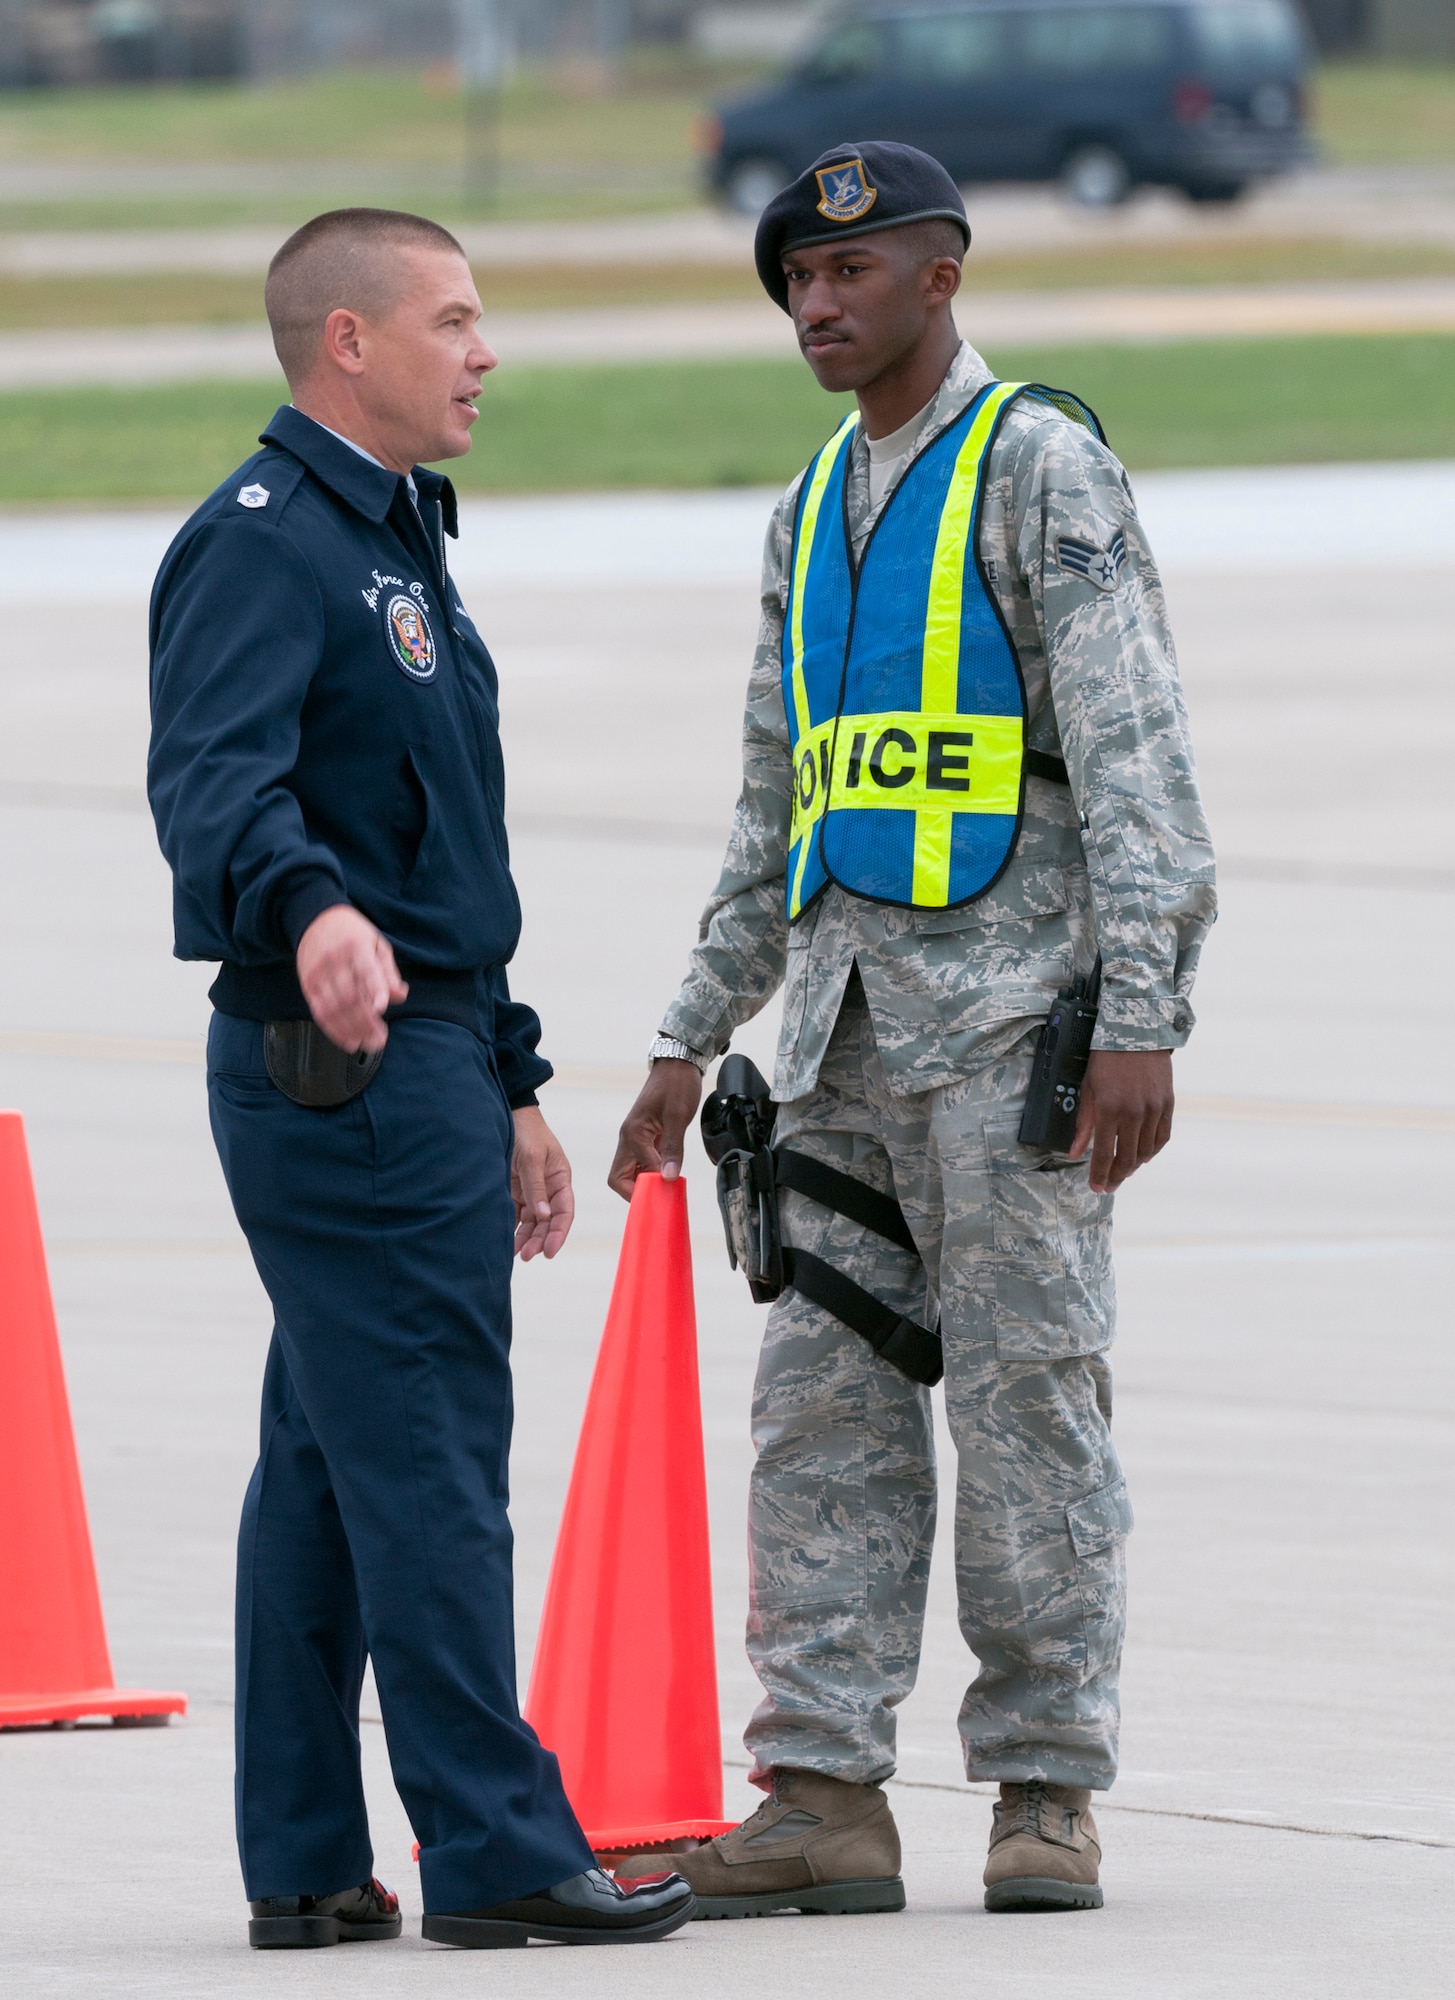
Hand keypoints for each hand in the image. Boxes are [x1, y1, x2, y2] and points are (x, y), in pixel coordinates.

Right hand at [296, 904, 406, 1052]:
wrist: (314, 920)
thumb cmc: (352, 933)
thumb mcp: (376, 943)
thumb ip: (388, 971)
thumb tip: (399, 996)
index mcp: (356, 946)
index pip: (366, 970)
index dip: (374, 989)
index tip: (382, 1008)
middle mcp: (334, 960)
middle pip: (349, 996)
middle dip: (366, 1021)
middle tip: (381, 1039)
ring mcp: (318, 974)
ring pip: (334, 1008)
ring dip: (351, 1030)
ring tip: (368, 1043)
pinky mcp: (308, 985)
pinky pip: (320, 1012)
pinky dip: (334, 1030)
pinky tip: (348, 1041)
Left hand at [512, 1107, 573, 1259]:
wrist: (506, 1116)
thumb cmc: (526, 1131)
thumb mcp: (532, 1157)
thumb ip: (536, 1187)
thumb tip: (543, 1216)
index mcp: (560, 1179)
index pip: (564, 1211)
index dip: (559, 1233)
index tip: (550, 1251)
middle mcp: (549, 1188)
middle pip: (549, 1221)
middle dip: (540, 1240)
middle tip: (528, 1256)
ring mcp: (532, 1191)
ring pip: (533, 1222)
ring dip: (527, 1238)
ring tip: (516, 1254)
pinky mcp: (516, 1192)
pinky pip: (517, 1215)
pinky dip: (514, 1229)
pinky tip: (507, 1242)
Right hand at [608, 1059, 702, 1200]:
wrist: (678, 1064)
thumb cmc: (676, 1084)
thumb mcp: (678, 1116)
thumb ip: (673, 1148)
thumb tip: (669, 1176)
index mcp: (632, 1134)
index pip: (628, 1175)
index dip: (645, 1187)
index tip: (665, 1192)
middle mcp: (629, 1138)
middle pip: (621, 1177)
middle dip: (638, 1190)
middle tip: (661, 1196)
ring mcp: (638, 1138)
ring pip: (633, 1170)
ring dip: (648, 1181)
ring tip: (668, 1187)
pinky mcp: (648, 1136)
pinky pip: (646, 1161)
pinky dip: (656, 1171)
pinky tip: (671, 1173)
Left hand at [1070, 1049, 1173, 1193]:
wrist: (1135, 1034)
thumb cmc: (1105, 1060)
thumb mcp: (1087, 1090)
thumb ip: (1083, 1124)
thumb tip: (1074, 1153)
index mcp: (1109, 1110)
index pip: (1104, 1155)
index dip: (1099, 1175)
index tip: (1096, 1187)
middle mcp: (1133, 1113)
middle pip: (1126, 1159)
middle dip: (1116, 1177)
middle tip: (1109, 1186)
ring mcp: (1153, 1110)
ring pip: (1145, 1151)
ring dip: (1134, 1166)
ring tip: (1124, 1172)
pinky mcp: (1167, 1104)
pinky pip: (1162, 1137)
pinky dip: (1152, 1151)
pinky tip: (1143, 1156)